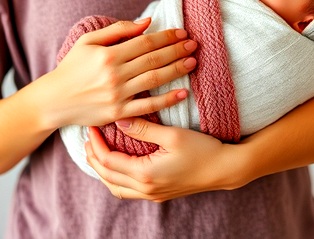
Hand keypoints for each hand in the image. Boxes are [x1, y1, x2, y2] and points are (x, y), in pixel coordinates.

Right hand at [37, 18, 197, 128]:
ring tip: (192, 62)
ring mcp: (118, 95)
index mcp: (108, 55)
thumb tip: (147, 22)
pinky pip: (148, 106)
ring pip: (154, 80)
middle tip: (194, 44)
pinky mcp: (119, 113)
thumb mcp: (88, 42)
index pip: (145, 43)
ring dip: (177, 70)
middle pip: (154, 59)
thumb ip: (117, 30)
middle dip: (177, 50)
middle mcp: (115, 75)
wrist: (54, 101)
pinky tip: (183, 92)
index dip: (166, 37)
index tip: (182, 33)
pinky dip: (167, 99)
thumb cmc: (71, 68)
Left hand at [85, 118, 244, 201]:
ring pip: (116, 187)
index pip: (109, 161)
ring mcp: (152, 194)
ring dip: (103, 171)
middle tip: (89, 138)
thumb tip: (119, 120)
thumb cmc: (202, 150)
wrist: (224, 169)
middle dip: (94, 158)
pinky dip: (116, 178)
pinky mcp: (159, 194)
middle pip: (108, 176)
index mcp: (145, 174)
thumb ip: (143, 129)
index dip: (96, 144)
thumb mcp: (172, 135)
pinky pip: (128, 190)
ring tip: (97, 152)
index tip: (91, 127)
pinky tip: (118, 164)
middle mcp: (146, 189)